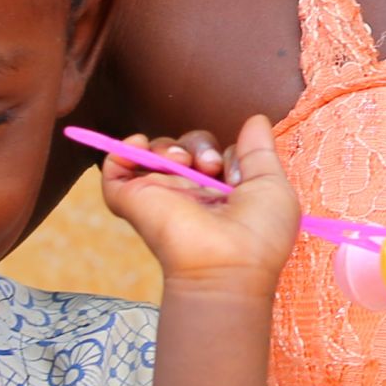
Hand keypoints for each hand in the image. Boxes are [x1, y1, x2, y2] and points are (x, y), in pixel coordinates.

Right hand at [100, 116, 301, 295]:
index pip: (212, 156)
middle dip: (197, 143)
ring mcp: (159, 197)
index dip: (221, 151)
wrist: (227, 265)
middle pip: (184, 148)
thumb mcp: (271, 185)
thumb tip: (255, 119)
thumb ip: (260, 151)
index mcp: (220, 195)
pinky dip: (122, 149)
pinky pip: (114, 168)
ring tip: (180, 161)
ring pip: (154, 152)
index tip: (233, 171)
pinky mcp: (132, 199)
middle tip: (208, 166)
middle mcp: (188, 195)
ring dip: (167, 144)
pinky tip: (140, 146)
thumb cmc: (258, 233)